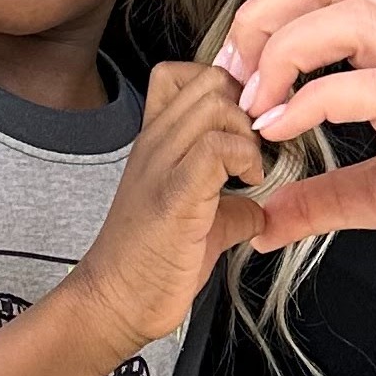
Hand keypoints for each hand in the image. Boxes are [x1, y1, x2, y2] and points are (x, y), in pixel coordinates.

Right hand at [58, 63, 266, 354]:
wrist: (113, 303)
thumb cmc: (148, 263)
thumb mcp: (199, 219)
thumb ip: (231, 203)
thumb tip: (262, 208)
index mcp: (158, 140)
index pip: (185, 73)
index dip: (230, 87)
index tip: (248, 125)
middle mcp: (156, 142)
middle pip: (210, 77)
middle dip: (249, 105)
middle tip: (257, 146)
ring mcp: (161, 163)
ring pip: (216, 103)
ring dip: (248, 132)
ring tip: (251, 169)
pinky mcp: (173, 193)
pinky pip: (216, 147)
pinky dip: (245, 159)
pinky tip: (248, 184)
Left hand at [217, 0, 375, 293]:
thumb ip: (326, 195)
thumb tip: (264, 220)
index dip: (268, 14)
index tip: (233, 70)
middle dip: (262, 17)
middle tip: (231, 74)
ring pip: (348, 17)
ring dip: (283, 53)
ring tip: (255, 103)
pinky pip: (372, 86)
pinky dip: (313, 101)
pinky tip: (282, 129)